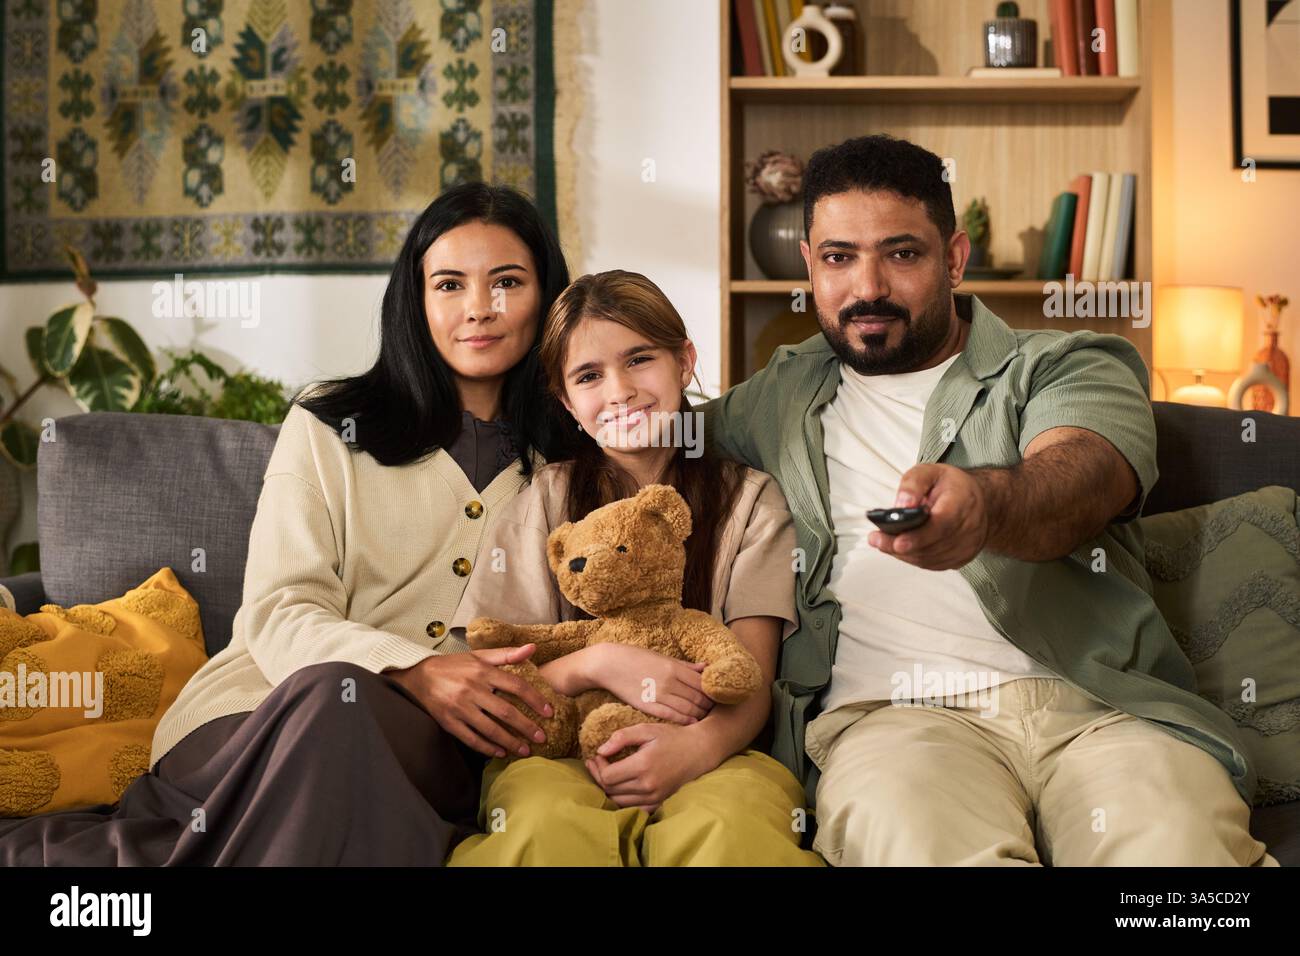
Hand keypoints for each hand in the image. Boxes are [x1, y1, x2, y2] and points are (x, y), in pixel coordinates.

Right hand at [388, 644, 554, 758]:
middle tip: (541, 738)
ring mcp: (460, 708)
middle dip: (526, 727)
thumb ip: (506, 654)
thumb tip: (533, 648)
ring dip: (510, 742)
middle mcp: (472, 690)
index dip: (535, 699)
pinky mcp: (449, 722)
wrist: (418, 677)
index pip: (516, 685)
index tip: (549, 712)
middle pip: (506, 712)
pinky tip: (500, 752)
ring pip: (490, 729)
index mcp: (482, 671)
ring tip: (525, 750)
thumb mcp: (478, 655)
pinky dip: (488, 748)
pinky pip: (472, 739)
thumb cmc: (453, 666)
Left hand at [584, 722, 711, 813]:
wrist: (699, 751)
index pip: (607, 776)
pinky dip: (622, 799)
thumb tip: (600, 751)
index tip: (598, 756)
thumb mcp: (646, 729)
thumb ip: (622, 737)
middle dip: (599, 776)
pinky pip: (632, 808)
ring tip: (605, 773)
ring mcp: (654, 797)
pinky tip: (620, 786)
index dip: (597, 767)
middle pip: (610, 790)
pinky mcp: (658, 803)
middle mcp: (648, 786)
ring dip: (608, 789)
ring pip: (618, 801)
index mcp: (643, 766)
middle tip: (596, 763)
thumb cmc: (672, 737)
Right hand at [587, 643, 713, 724]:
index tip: (718, 697)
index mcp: (674, 667)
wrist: (608, 664)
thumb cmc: (635, 658)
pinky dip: (684, 720)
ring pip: (688, 708)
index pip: (702, 682)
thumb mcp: (661, 657)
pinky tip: (692, 723)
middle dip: (709, 705)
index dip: (713, 692)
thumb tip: (705, 668)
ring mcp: (658, 694)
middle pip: (698, 697)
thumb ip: (684, 665)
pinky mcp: (647, 705)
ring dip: (699, 714)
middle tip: (715, 711)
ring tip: (705, 718)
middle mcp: (669, 681)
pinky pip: (671, 715)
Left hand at [868, 463, 990, 570]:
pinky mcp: (963, 557)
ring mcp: (969, 545)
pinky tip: (900, 549)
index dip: (919, 536)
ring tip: (883, 543)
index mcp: (963, 501)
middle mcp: (970, 527)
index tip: (897, 542)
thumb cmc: (951, 485)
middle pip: (932, 545)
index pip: (942, 524)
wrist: (981, 501)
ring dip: (904, 554)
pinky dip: (914, 558)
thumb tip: (901, 505)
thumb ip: (913, 483)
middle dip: (900, 546)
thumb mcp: (930, 471)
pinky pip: (934, 564)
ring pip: (931, 558)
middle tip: (876, 540)